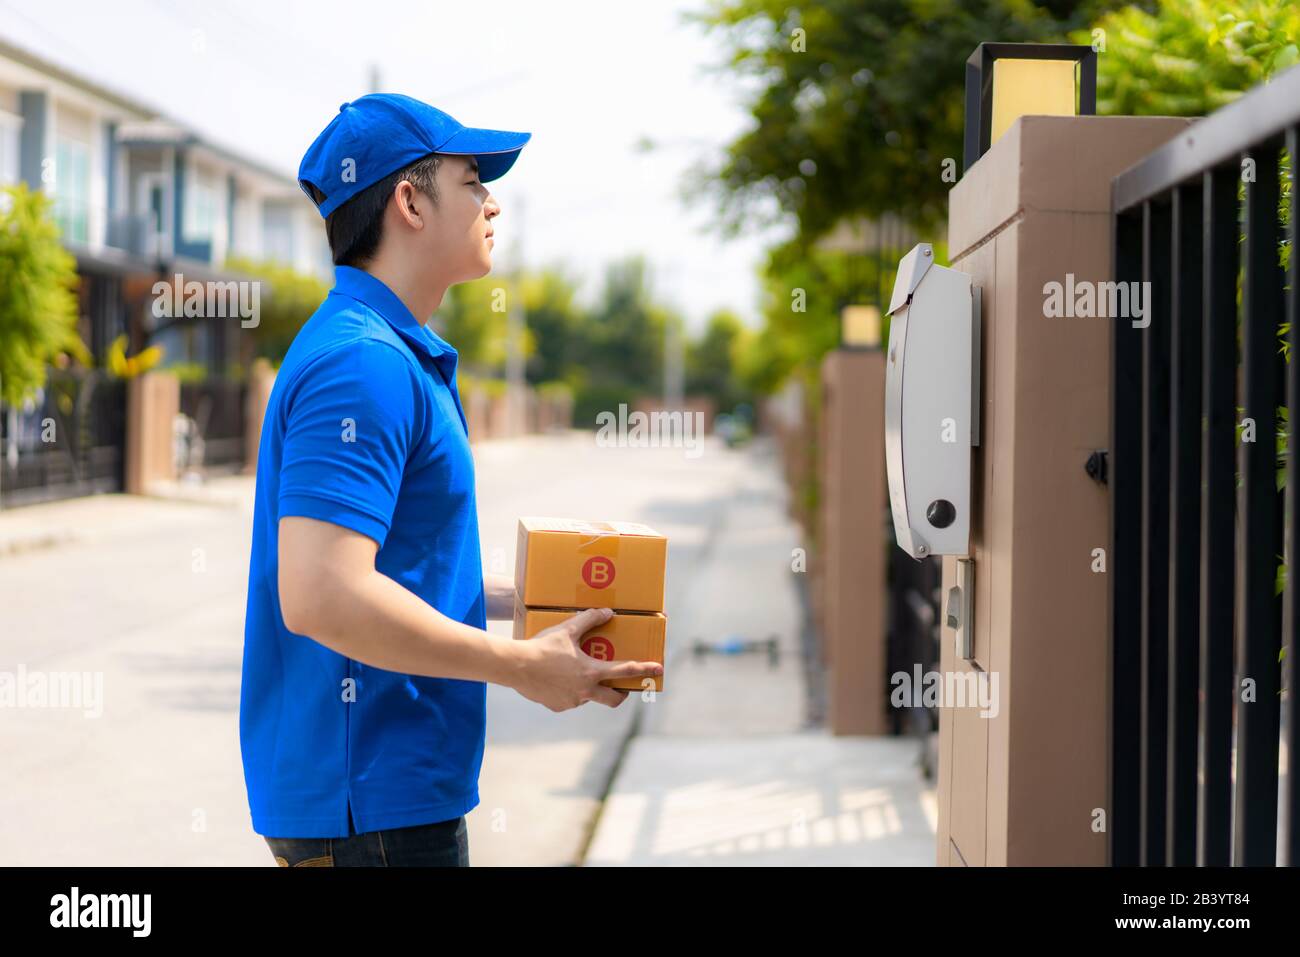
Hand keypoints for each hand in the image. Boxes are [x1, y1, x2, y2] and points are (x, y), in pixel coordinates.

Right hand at [510, 608, 662, 711]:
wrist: (514, 666)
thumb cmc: (542, 646)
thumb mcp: (567, 629)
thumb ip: (589, 620)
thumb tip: (608, 612)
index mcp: (591, 672)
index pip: (626, 671)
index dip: (645, 670)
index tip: (659, 670)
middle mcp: (585, 691)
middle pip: (614, 699)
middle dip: (622, 694)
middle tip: (622, 686)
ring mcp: (572, 702)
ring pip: (589, 697)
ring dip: (589, 688)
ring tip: (575, 672)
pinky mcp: (558, 707)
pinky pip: (570, 700)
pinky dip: (570, 691)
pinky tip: (558, 679)